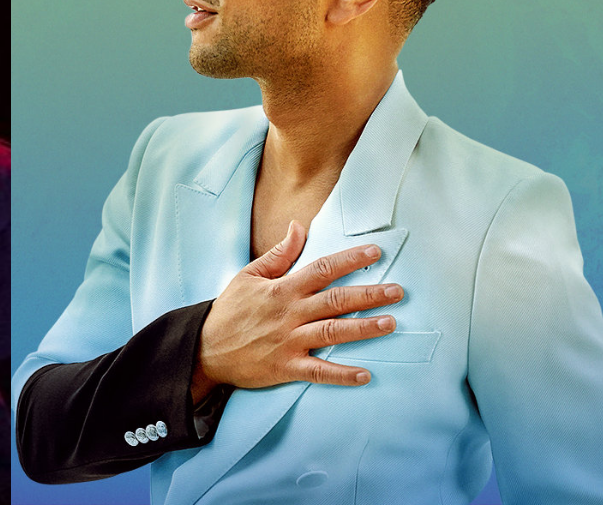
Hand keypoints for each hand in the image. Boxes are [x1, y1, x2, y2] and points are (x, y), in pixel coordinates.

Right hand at [193, 221, 403, 398]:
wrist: (204, 349)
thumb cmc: (229, 311)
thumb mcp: (248, 276)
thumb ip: (278, 254)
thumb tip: (298, 227)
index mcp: (282, 289)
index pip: (322, 269)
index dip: (350, 260)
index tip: (375, 253)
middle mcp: (290, 313)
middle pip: (336, 300)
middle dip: (369, 295)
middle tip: (398, 291)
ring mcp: (290, 341)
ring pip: (333, 332)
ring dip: (364, 328)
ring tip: (390, 323)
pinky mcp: (287, 367)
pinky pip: (319, 372)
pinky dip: (342, 375)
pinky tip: (365, 375)